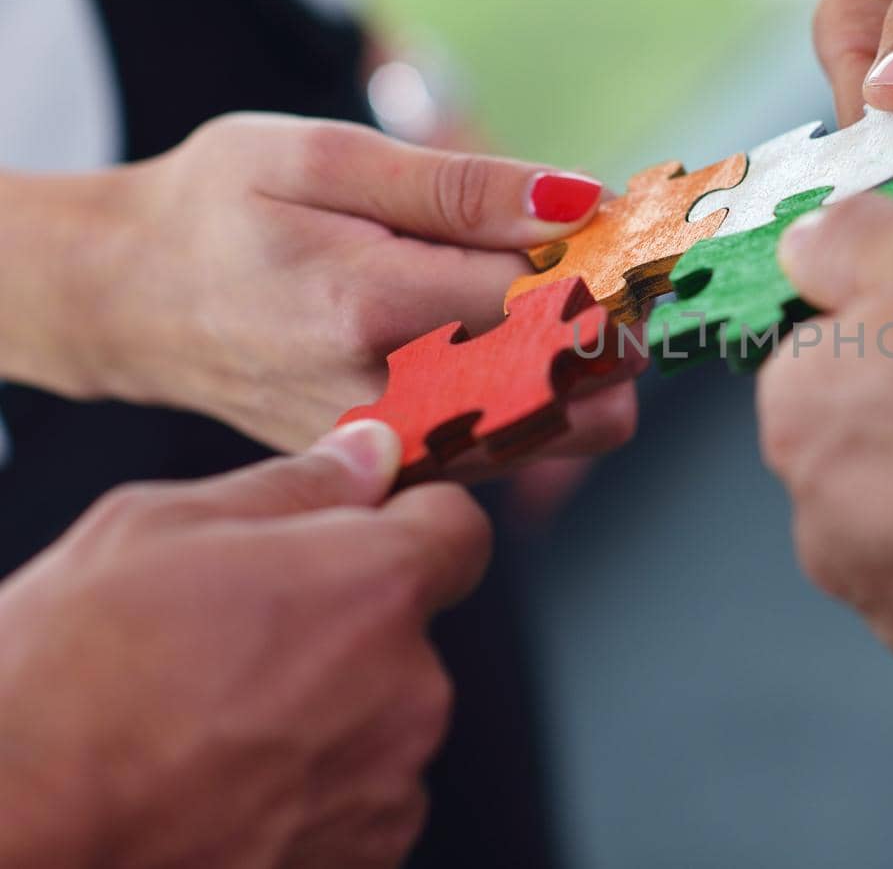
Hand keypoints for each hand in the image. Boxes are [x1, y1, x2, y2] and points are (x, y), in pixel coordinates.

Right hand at [0, 422, 488, 867]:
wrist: (12, 838)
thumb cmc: (62, 685)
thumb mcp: (159, 527)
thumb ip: (293, 486)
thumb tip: (366, 455)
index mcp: (377, 587)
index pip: (458, 529)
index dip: (409, 522)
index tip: (361, 530)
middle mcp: (410, 689)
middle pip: (408, 631)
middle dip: (343, 625)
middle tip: (232, 639)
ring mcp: (388, 786)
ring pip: (379, 718)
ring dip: (323, 713)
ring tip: (208, 722)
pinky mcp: (361, 860)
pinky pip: (357, 798)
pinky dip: (306, 790)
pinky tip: (219, 783)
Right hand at [69, 113, 634, 453]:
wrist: (129, 297)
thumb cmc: (220, 207)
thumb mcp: (326, 157)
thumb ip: (461, 188)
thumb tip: (579, 203)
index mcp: (372, 307)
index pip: (552, 304)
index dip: (610, 266)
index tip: (629, 233)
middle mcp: (389, 397)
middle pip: (579, 391)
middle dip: (621, 329)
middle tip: (608, 270)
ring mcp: (391, 447)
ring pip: (560, 436)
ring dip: (596, 369)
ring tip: (562, 300)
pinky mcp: (391, 466)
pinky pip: (510, 450)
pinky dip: (548, 399)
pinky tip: (520, 339)